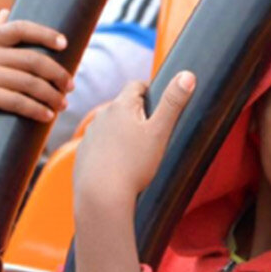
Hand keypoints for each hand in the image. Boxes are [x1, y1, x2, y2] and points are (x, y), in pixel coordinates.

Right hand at [0, 10, 71, 190]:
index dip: (45, 33)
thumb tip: (6, 10)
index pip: (20, 28)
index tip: (65, 44)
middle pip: (33, 59)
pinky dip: (36, 109)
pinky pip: (16, 101)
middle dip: (58, 73)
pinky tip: (46, 116)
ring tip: (63, 105)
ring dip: (51, 95)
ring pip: (29, 82)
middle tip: (70, 86)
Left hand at [73, 72, 196, 213]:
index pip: (136, 85)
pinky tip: (119, 166)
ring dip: (121, 132)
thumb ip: (173, 103)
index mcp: (121, 106)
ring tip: (136, 152)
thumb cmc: (133, 165)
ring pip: (110, 126)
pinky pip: (99, 146)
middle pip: (122, 106)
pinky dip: (109, 151)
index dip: (150, 91)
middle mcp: (102, 116)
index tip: (160, 105)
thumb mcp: (160, 132)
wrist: (101, 196)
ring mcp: (90, 135)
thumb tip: (187, 75)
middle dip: (137, 114)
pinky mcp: (83, 154)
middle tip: (153, 133)